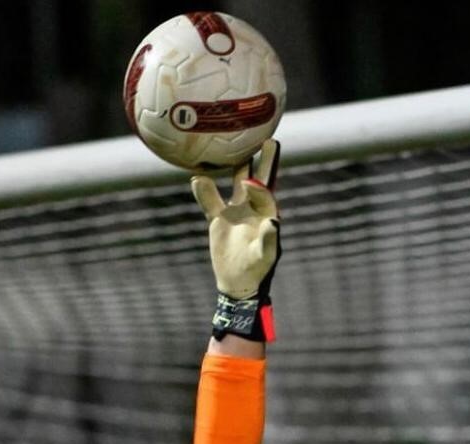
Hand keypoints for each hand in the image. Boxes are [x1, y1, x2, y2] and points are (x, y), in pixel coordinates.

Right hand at [192, 140, 280, 340]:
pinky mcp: (219, 218)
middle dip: (260, 156)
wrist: (237, 281)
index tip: (247, 182)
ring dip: (231, 163)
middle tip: (264, 135)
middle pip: (255, 176)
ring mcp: (235, 210)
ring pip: (233, 181)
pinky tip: (195, 178)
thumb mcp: (265, 256)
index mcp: (266, 212)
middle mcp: (252, 206)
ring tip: (224, 141)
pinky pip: (210, 200)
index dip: (257, 185)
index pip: (263, 191)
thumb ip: (269, 239)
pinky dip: (204, 190)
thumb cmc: (257, 269)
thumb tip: (273, 221)